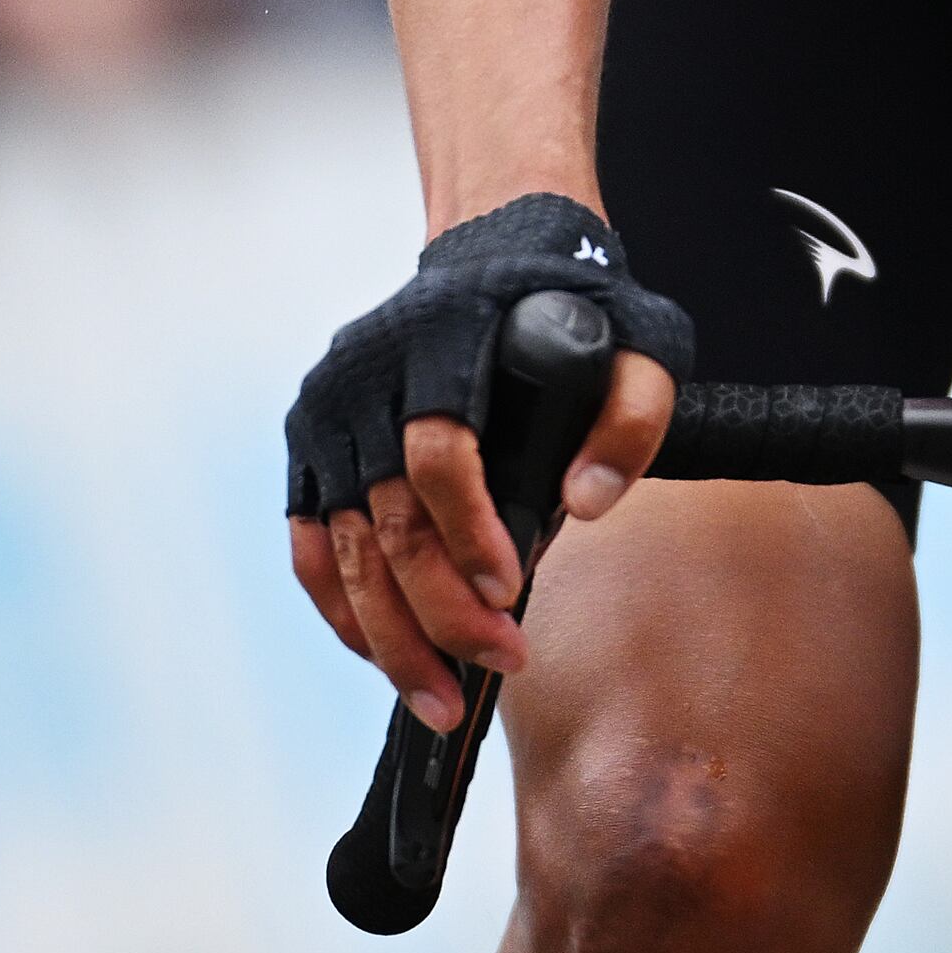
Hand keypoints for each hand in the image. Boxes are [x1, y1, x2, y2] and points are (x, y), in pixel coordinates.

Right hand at [281, 197, 691, 731]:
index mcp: (442, 335)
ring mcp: (328, 413)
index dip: (470, 532)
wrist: (497, 253)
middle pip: (388, 516)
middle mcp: (366, 374)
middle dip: (440, 609)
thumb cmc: (574, 304)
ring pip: (343, 547)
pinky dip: (341, 610)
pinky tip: (384, 658)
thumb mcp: (641, 336)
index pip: (438, 451)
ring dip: (390, 635)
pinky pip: (310, 546)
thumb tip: (585, 504)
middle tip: (497, 663)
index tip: (513, 592)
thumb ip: (633, 415)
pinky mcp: (311, 446)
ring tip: (441, 699)